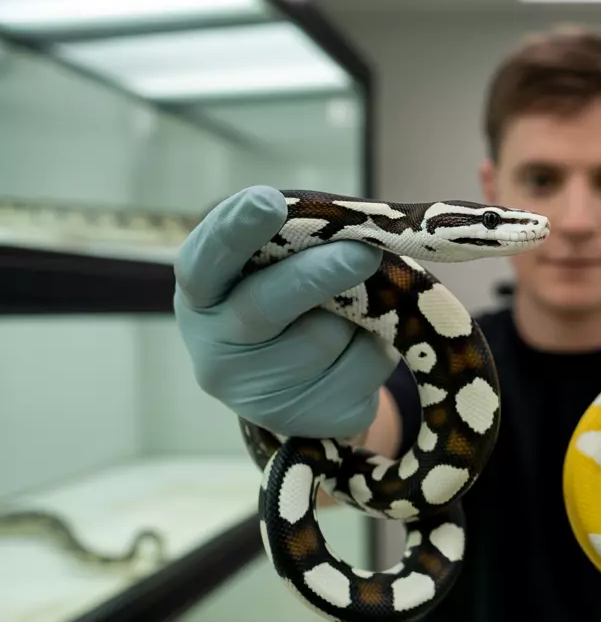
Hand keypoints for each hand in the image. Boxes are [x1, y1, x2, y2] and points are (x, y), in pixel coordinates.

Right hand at [173, 185, 395, 439]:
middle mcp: (217, 354)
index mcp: (202, 298)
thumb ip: (297, 243)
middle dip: (318, 275)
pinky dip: (378, 345)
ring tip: (350, 308)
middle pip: (267, 307)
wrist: (291, 382)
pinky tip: (358, 346)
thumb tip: (359, 235)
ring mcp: (261, 398)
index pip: (205, 262)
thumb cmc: (281, 295)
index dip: (234, 231)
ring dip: (360, 311)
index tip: (267, 201)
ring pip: (330, 336)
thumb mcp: (273, 264)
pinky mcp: (313, 420)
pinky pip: (366, 368)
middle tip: (364, 251)